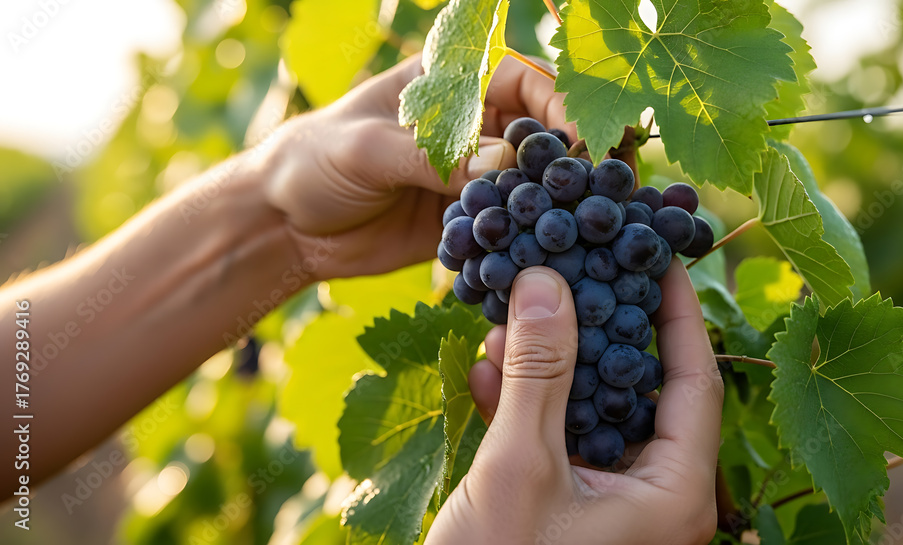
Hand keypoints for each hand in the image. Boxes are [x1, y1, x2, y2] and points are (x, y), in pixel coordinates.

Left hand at [258, 55, 575, 278]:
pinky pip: (512, 226)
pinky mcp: (469, 219)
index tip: (585, 146)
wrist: (284, 224)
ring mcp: (474, 175)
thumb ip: (434, 155)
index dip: (563, 108)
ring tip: (597, 226)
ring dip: (563, 203)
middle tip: (610, 188)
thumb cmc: (315, 161)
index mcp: (451, 84)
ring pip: (536, 183)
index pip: (526, 82)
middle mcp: (473, 125)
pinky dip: (532, 239)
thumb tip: (507, 163)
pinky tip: (552, 256)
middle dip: (578, 158)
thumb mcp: (368, 149)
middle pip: (545, 133)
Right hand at [426, 260, 723, 544]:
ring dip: (550, 363)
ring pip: (589, 408)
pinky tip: (487, 369)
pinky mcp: (565, 505)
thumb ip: (538, 373)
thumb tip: (546, 281)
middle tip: (579, 270)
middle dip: (599, 328)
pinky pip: (555, 438)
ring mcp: (606, 501)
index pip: (695, 380)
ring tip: (514, 318)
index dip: (677, 311)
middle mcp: (651, 495)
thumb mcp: (520, 466)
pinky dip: (524, 403)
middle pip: (640, 387)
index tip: (659, 253)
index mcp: (672, 493)